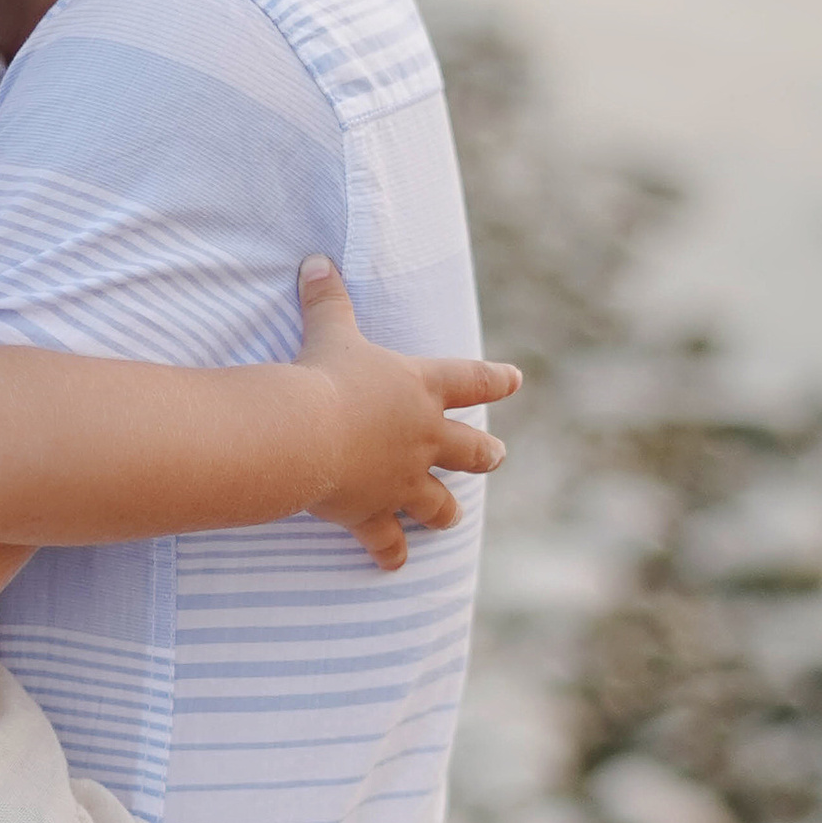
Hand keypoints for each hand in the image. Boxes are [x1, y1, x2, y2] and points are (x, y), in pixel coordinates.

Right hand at [294, 258, 518, 574]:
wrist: (304, 432)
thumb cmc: (322, 376)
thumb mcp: (329, 331)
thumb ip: (327, 298)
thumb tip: (316, 260)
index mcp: (422, 389)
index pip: (474, 381)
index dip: (497, 380)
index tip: (517, 380)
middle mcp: (424, 438)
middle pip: (471, 451)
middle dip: (485, 456)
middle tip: (496, 457)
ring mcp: (403, 480)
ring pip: (438, 503)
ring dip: (443, 511)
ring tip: (447, 518)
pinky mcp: (373, 512)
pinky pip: (386, 540)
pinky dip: (389, 552)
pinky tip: (393, 563)